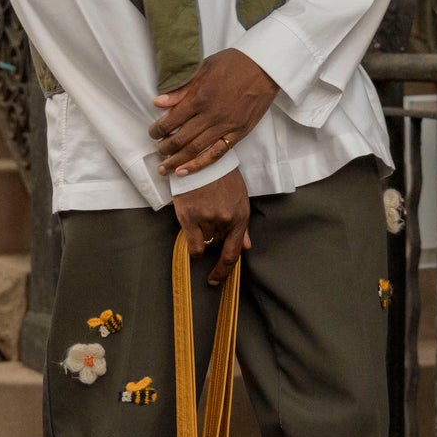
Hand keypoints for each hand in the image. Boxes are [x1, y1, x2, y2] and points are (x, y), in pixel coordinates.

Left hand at [149, 48, 277, 178]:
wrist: (264, 67)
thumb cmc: (233, 63)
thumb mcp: (204, 68)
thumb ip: (181, 88)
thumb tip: (158, 102)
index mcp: (200, 97)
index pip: (171, 121)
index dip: (158, 130)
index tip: (152, 133)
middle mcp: (211, 115)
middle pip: (181, 139)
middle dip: (165, 148)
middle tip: (157, 151)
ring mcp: (226, 126)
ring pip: (196, 150)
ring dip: (177, 161)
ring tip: (165, 168)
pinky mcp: (239, 133)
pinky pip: (217, 154)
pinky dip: (200, 164)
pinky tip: (186, 171)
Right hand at [173, 169, 250, 286]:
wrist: (203, 156)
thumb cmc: (222, 176)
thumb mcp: (239, 198)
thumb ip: (241, 226)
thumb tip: (246, 247)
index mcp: (240, 216)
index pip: (234, 253)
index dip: (224, 271)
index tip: (216, 280)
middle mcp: (225, 221)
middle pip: (218, 247)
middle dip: (215, 240)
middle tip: (210, 224)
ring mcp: (207, 220)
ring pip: (205, 243)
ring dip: (203, 234)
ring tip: (202, 212)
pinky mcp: (189, 217)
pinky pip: (192, 245)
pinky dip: (192, 245)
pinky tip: (191, 233)